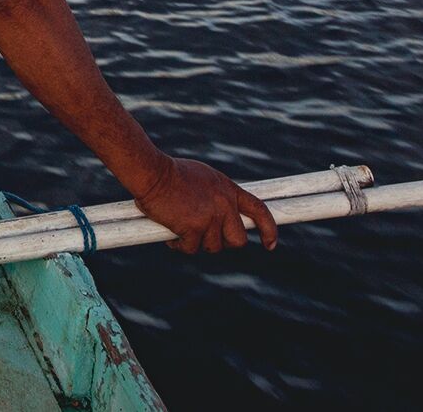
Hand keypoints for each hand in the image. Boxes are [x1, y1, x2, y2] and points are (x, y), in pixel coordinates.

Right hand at [133, 156, 278, 254]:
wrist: (152, 173)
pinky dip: (180, 246)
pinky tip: (171, 235)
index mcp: (228, 190)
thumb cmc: (171, 173)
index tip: (270, 244)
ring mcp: (210, 218)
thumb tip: (221, 217)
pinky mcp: (193, 229)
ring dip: (198, 243)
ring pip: (213, 247)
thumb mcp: (204, 179)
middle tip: (206, 237)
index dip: (268, 229)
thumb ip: (217, 197)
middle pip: (238, 239)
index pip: (259, 210)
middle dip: (224, 242)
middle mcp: (224, 205)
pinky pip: (191, 248)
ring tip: (182, 230)